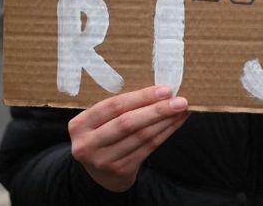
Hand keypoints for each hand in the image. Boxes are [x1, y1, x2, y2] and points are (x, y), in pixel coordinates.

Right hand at [68, 85, 188, 191]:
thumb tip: (159, 90)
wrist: (98, 173)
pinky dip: (165, 133)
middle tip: (180, 101)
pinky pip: (148, 148)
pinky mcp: (121, 171)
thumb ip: (119, 107)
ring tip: (182, 110)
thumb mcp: (99, 120)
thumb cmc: (103, 134)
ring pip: (141, 137)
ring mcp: (104, 160)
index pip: (113, 106)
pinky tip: (176, 123)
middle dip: (157, 110)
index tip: (165, 90)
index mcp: (80, 125)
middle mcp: (88, 144)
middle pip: (128, 123)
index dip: (141, 97)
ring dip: (165, 122)